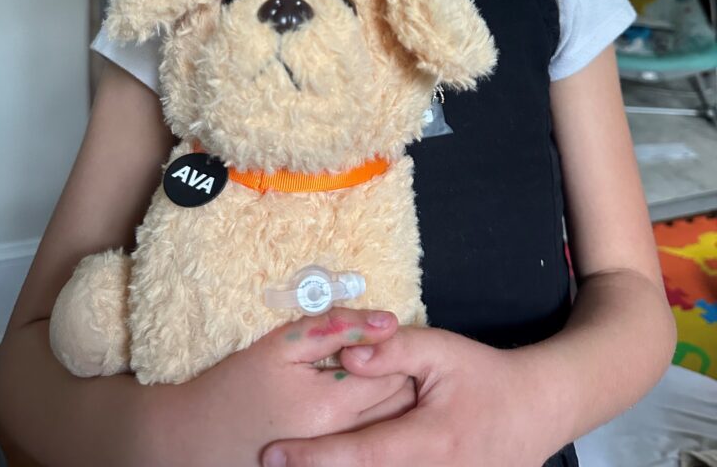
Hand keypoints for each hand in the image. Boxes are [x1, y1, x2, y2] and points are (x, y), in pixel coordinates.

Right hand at [143, 308, 414, 465]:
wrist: (194, 440)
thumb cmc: (235, 386)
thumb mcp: (282, 346)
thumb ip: (337, 328)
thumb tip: (387, 320)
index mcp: (331, 406)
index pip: (396, 374)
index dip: (394, 351)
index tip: (380, 340)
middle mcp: (341, 442)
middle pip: (398, 406)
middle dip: (397, 377)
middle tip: (379, 358)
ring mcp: (336, 462)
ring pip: (388, 431)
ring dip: (387, 404)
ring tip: (366, 384)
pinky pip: (366, 451)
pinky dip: (369, 429)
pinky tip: (351, 412)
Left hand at [260, 326, 555, 466]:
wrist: (535, 410)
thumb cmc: (484, 376)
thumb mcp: (441, 350)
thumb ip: (393, 348)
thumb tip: (346, 354)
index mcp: (430, 440)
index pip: (360, 453)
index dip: (314, 457)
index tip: (273, 455)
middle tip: (269, 463)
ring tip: (294, 464)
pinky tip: (335, 464)